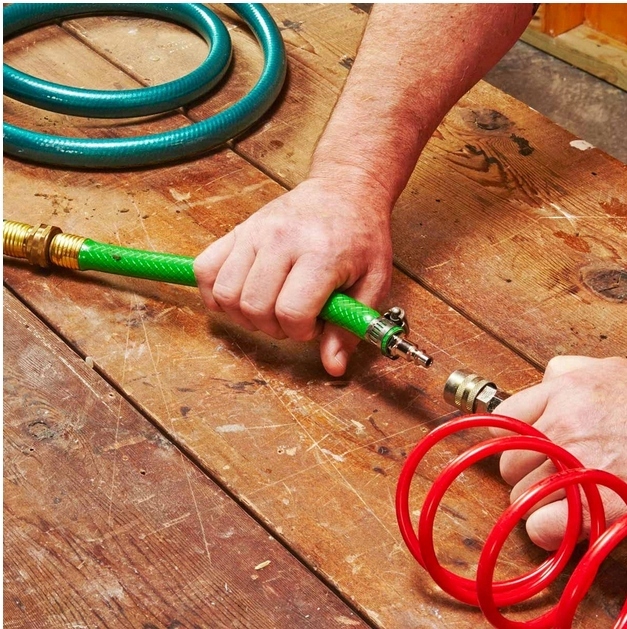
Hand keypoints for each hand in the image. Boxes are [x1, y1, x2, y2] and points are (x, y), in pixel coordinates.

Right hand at [193, 172, 393, 375]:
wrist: (344, 191)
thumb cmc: (360, 237)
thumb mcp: (373, 283)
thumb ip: (350, 327)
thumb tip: (333, 366)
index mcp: (321, 253)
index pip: (292, 312)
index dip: (301, 332)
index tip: (314, 324)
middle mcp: (282, 240)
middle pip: (254, 306)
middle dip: (273, 328)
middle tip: (293, 317)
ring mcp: (255, 232)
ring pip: (226, 293)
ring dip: (244, 315)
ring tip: (269, 307)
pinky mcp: (238, 230)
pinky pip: (205, 269)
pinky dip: (215, 292)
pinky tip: (240, 296)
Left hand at [491, 355, 626, 549]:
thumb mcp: (606, 370)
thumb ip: (568, 370)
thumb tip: (546, 380)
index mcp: (564, 393)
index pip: (504, 419)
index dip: (514, 438)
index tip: (526, 448)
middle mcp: (565, 427)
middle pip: (509, 463)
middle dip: (526, 473)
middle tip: (554, 474)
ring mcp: (580, 467)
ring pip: (522, 495)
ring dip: (540, 501)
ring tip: (571, 495)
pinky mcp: (600, 505)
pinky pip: (543, 527)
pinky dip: (548, 530)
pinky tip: (566, 522)